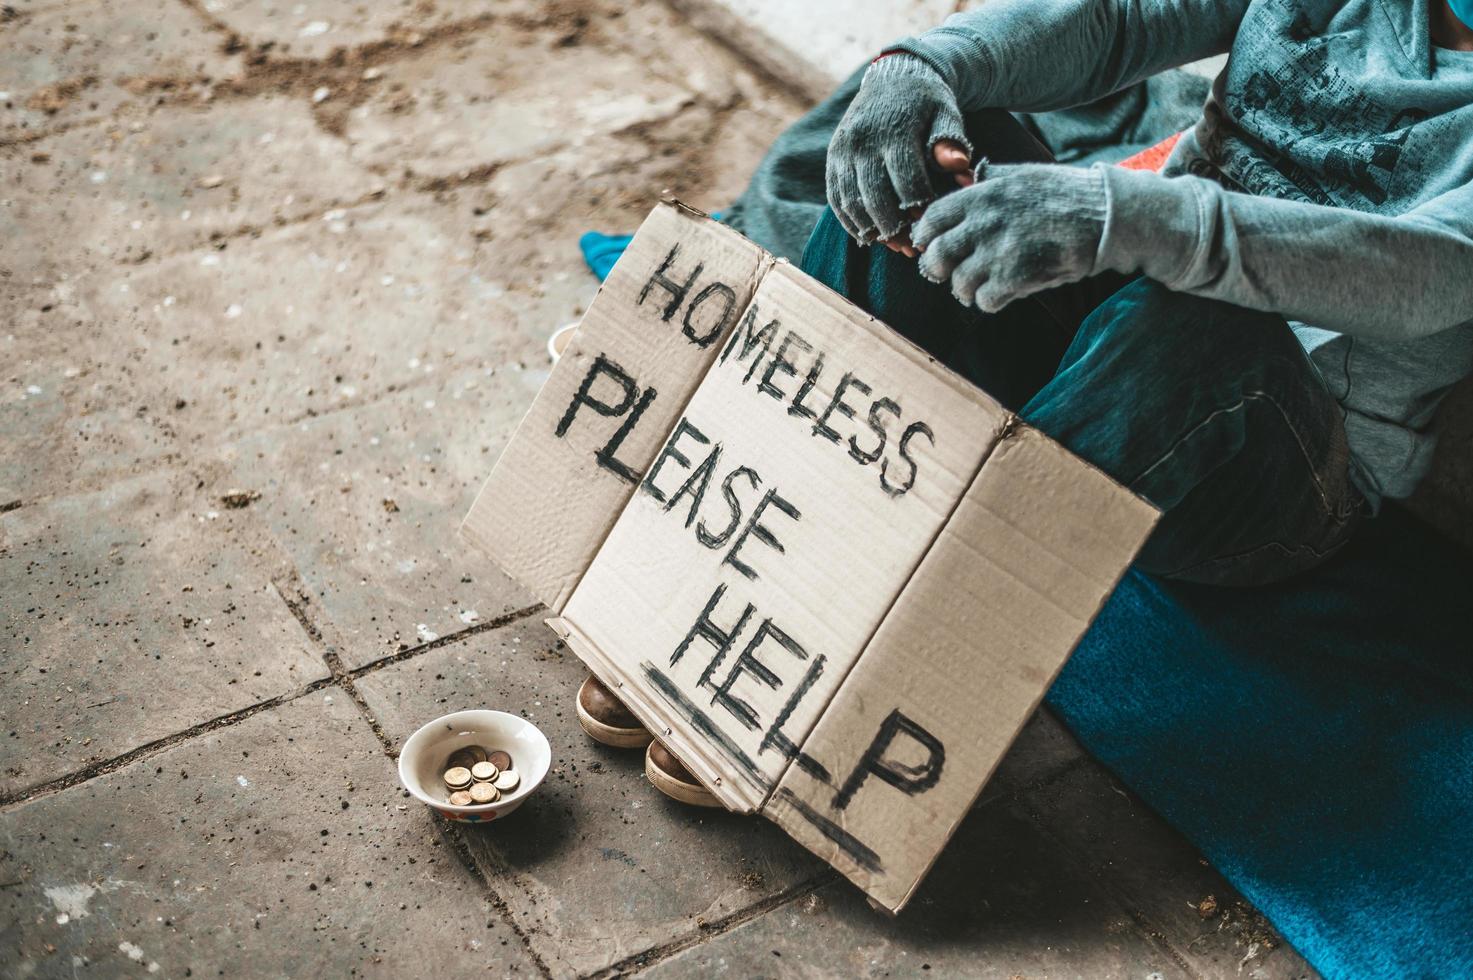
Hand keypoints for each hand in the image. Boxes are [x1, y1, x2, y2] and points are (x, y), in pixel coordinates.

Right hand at [826, 54, 970, 242]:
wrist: (892, 74)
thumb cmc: (927, 101)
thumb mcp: (946, 112)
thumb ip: (951, 142)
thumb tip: (962, 170)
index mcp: (895, 130)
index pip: (907, 184)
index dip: (921, 212)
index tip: (934, 228)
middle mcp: (863, 140)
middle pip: (876, 199)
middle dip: (896, 230)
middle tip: (914, 249)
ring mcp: (843, 149)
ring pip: (852, 203)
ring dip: (872, 231)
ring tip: (895, 245)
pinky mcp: (833, 157)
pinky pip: (836, 198)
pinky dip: (851, 221)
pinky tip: (870, 235)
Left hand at [913, 162, 1106, 311]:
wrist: (1107, 216)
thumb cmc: (1067, 194)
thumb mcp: (1023, 174)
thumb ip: (991, 179)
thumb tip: (967, 176)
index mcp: (983, 194)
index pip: (933, 218)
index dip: (925, 236)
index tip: (928, 245)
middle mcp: (984, 222)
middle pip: (937, 255)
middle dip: (938, 269)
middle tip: (948, 274)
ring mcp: (999, 251)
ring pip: (959, 284)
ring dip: (966, 290)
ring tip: (978, 287)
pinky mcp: (1016, 277)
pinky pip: (984, 301)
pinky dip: (989, 302)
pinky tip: (1001, 295)